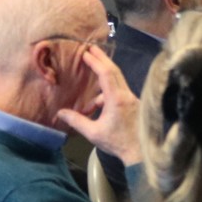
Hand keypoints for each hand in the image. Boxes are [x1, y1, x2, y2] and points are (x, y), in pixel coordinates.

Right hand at [57, 46, 142, 165]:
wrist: (141, 152)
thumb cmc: (117, 143)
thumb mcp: (93, 133)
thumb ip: (76, 121)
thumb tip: (60, 113)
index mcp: (117, 99)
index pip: (106, 74)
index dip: (96, 62)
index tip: (86, 53)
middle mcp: (127, 95)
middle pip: (114, 71)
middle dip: (102, 59)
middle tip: (91, 49)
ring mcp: (133, 99)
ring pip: (117, 82)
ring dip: (103, 80)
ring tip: (89, 90)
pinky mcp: (135, 104)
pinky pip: (120, 92)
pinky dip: (108, 94)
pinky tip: (97, 107)